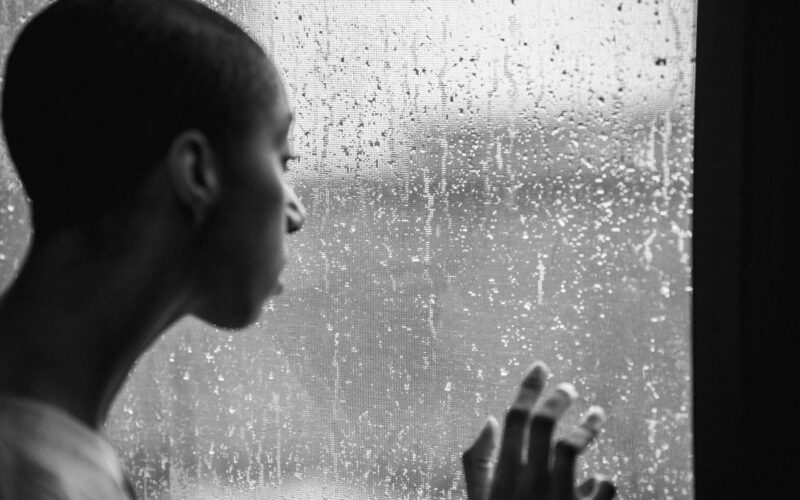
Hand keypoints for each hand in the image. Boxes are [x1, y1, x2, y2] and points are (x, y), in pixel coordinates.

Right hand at [462, 362, 614, 499]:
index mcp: (504, 473)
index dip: (528, 388)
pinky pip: (602, 488)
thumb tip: (490, 421)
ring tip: (597, 414)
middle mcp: (529, 481)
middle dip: (557, 399)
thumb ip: (478, 461)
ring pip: (571, 447)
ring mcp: (557, 498)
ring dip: (587, 427)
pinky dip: (603, 482)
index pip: (516, 419)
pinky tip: (601, 480)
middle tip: (568, 388)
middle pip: (543, 425)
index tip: (540, 367)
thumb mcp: (479, 498)